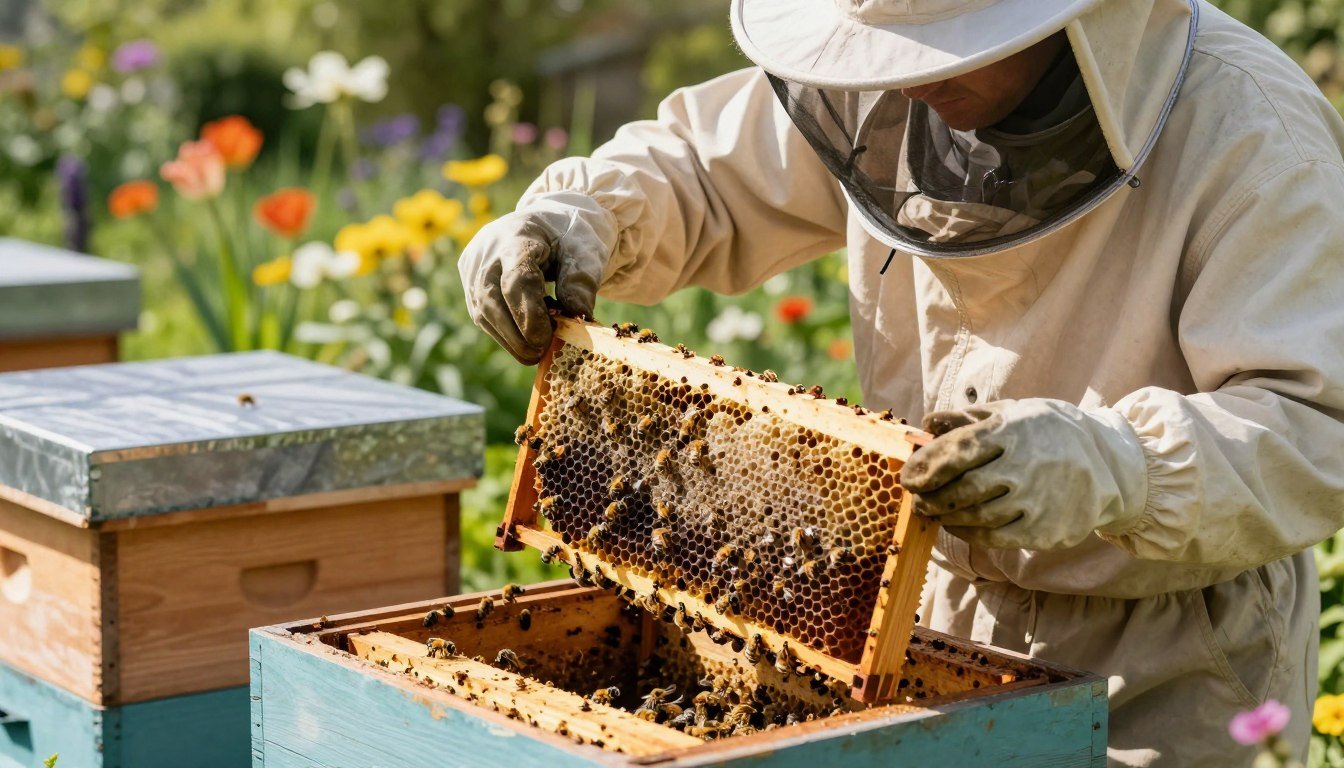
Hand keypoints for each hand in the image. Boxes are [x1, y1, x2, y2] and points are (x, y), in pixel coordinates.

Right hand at [459, 192, 616, 363]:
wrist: (548, 221)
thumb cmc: (569, 236)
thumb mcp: (586, 252)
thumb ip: (581, 282)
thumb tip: (578, 317)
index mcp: (517, 236)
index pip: (516, 279)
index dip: (529, 314)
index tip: (546, 339)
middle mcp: (487, 251)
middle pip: (491, 300)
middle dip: (517, 335)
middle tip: (541, 354)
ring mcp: (473, 266)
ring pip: (481, 312)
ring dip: (509, 339)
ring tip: (536, 349)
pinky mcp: (469, 280)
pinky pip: (481, 314)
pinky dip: (504, 332)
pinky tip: (524, 336)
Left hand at [900, 398, 1147, 549]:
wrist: (1108, 464)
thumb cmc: (1048, 433)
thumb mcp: (1013, 412)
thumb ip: (967, 419)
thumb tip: (926, 423)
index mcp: (1013, 431)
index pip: (958, 450)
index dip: (926, 466)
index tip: (907, 477)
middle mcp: (1025, 466)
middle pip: (962, 488)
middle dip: (931, 496)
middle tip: (916, 499)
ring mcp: (1036, 500)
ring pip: (976, 515)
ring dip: (946, 516)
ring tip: (933, 511)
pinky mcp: (1044, 529)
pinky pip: (994, 537)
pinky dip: (968, 533)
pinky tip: (957, 525)